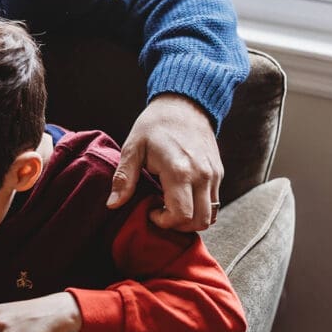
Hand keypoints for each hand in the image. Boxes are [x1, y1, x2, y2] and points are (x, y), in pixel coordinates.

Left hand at [106, 93, 221, 231]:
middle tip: (160, 213)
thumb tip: (112, 205)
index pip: (180, 215)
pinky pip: (215, 203)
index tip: (150, 210)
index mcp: (178, 171)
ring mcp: (214, 175)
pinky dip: (200, 208)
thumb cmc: (154, 126)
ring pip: (211, 215)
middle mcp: (202, 175)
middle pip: (199, 221)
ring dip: (191, 219)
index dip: (164, 222)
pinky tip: (181, 197)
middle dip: (178, 225)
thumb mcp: (133, 148)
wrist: (183, 105)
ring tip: (171, 205)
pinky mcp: (219, 173)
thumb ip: (124, 178)